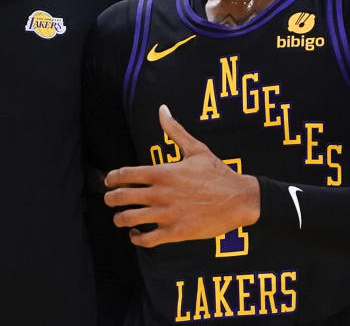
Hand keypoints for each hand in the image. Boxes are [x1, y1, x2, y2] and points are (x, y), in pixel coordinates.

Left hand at [103, 105, 259, 247]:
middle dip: (110, 199)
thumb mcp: (196, 149)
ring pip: (131, 218)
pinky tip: (136, 234)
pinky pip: (148, 239)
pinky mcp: (177, 232)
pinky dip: (137, 238)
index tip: (109, 180)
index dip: (112, 178)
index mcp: (164, 173)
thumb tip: (163, 109)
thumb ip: (174, 131)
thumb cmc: (218, 173)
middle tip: (109, 200)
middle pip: (123, 197)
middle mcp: (162, 193)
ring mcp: (168, 214)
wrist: (240, 199)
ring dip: (120, 219)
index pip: (126, 174)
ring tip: (119, 218)